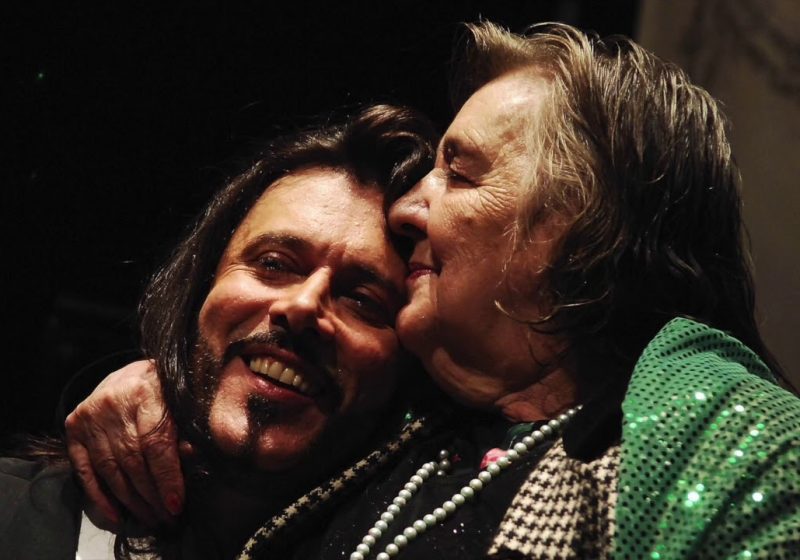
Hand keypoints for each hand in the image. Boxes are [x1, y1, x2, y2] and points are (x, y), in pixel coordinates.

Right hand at [65, 360, 184, 527]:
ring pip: (111, 468)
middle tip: (166, 516)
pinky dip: (99, 495)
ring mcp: (90, 415)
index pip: (155, 444)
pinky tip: (115, 513)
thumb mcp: (182, 398)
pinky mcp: (74, 426)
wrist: (133, 372)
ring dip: (130, 500)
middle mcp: (113, 402)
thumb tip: (191, 458)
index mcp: (146, 390)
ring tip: (149, 517)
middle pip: (133, 460)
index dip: (166, 477)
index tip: (176, 503)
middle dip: (151, 495)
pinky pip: (85, 468)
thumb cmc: (165, 386)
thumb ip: (187, 427)